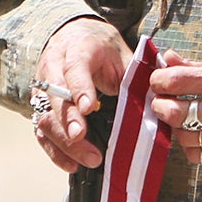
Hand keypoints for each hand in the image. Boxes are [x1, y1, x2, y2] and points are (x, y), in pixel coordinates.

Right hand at [33, 17, 129, 171]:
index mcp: (77, 49)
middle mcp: (54, 68)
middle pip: (55, 96)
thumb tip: (160, 98)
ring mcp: (44, 88)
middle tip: (82, 138)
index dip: (80, 89)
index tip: (89, 108)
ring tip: (90, 158)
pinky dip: (55, 150)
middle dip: (68, 120)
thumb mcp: (123, 53)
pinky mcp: (41, 107)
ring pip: (46, 117)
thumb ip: (137, 74)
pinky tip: (72, 164)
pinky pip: (42, 131)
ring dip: (65, 141)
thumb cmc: (104, 49)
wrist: (78, 36)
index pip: (74, 68)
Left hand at [148, 54, 201, 168]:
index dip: (161, 81)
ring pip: (187, 138)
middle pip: (180, 113)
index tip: (157, 81)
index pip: (182, 81)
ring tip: (180, 119)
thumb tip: (167, 59)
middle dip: (162, 106)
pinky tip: (197, 137)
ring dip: (176, 128)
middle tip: (161, 102)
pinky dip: (192, 147)